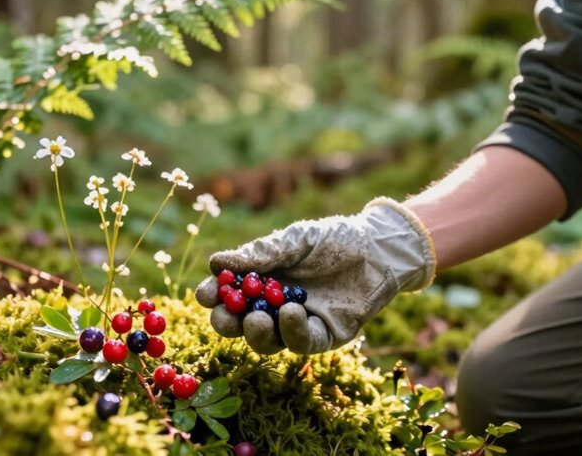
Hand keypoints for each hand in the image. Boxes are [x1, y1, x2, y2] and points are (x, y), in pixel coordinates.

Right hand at [194, 197, 436, 353]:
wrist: (377, 248)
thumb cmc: (334, 239)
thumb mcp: (294, 240)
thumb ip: (260, 254)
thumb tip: (215, 263)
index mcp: (262, 281)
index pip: (228, 295)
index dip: (212, 296)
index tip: (204, 292)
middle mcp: (274, 306)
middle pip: (241, 325)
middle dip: (227, 322)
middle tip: (226, 315)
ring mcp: (299, 323)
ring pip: (268, 341)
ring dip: (257, 332)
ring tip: (257, 316)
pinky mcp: (326, 335)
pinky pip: (304, 342)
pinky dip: (293, 331)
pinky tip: (291, 313)